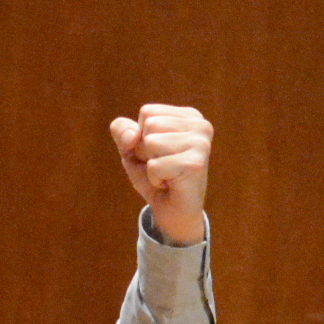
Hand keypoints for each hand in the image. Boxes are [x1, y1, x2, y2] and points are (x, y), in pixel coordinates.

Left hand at [110, 104, 210, 245]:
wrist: (172, 211)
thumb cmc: (155, 176)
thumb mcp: (131, 149)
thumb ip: (122, 131)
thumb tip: (132, 135)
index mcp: (189, 116)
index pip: (147, 112)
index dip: (141, 136)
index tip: (157, 152)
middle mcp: (200, 125)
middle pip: (149, 125)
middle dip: (145, 150)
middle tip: (162, 166)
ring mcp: (200, 143)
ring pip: (151, 142)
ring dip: (150, 164)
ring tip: (167, 173)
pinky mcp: (195, 163)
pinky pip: (154, 165)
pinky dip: (154, 178)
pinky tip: (170, 183)